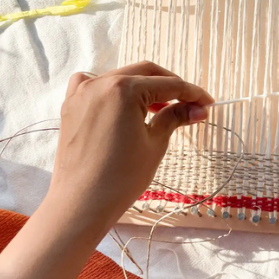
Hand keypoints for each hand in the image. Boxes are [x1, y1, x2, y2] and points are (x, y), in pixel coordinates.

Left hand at [49, 61, 212, 231]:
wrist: (81, 204)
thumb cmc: (121, 177)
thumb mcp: (155, 143)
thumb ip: (175, 117)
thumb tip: (198, 108)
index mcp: (124, 89)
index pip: (168, 85)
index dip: (192, 93)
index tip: (207, 103)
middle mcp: (100, 83)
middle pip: (145, 74)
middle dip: (171, 86)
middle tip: (190, 104)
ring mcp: (82, 93)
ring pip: (121, 77)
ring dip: (144, 86)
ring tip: (161, 107)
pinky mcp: (71, 106)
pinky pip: (93, 84)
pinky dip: (110, 87)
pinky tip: (120, 101)